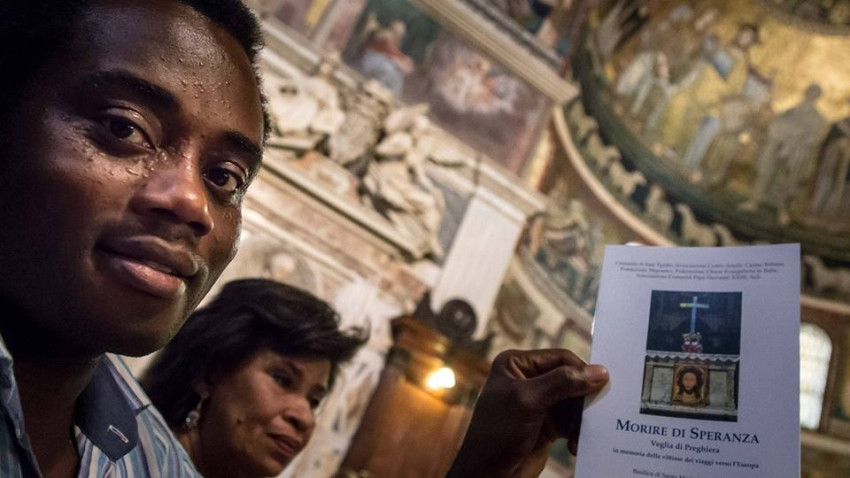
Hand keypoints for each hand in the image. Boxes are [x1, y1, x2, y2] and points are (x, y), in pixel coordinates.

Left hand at [446, 349, 607, 477]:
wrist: (488, 474)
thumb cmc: (497, 433)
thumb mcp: (528, 401)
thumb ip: (562, 382)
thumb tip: (600, 371)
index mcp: (517, 364)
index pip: (560, 358)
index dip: (581, 371)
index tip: (600, 388)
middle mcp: (528, 379)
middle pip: (571, 380)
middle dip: (581, 400)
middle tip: (593, 416)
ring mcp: (538, 402)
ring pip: (574, 402)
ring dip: (580, 419)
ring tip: (578, 437)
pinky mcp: (547, 423)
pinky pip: (572, 420)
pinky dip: (577, 431)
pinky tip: (574, 445)